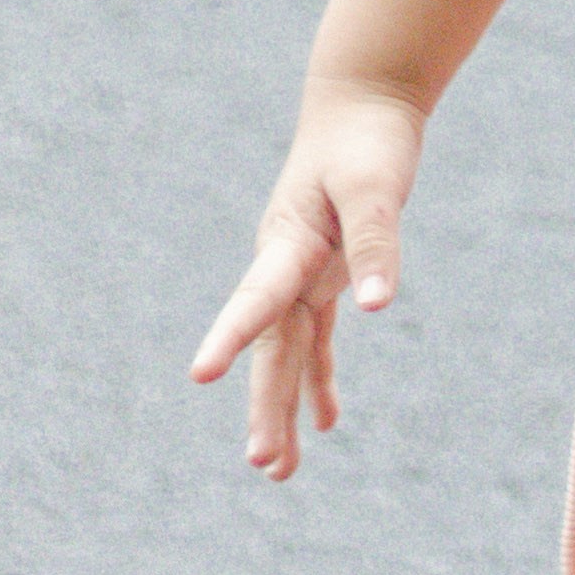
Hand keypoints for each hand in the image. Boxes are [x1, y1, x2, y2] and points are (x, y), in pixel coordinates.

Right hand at [189, 80, 425, 477]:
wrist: (365, 103)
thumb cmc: (367, 139)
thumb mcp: (376, 185)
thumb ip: (375, 242)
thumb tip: (375, 309)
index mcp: (287, 242)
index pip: (258, 298)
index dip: (230, 336)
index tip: (199, 375)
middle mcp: (286, 265)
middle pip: (271, 347)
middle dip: (266, 406)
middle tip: (266, 464)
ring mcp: (303, 272)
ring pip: (288, 354)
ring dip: (285, 407)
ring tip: (280, 471)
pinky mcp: (328, 273)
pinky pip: (316, 338)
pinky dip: (319, 377)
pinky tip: (325, 421)